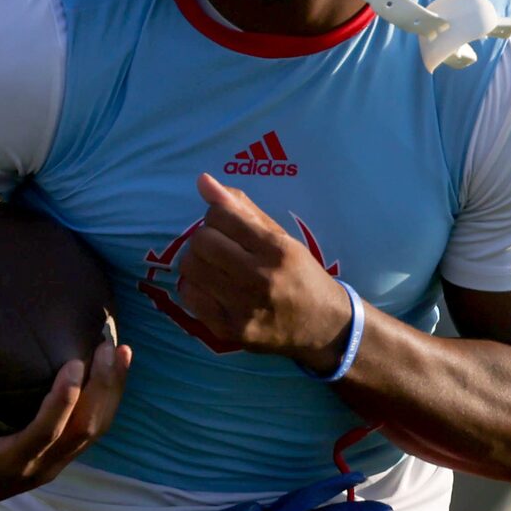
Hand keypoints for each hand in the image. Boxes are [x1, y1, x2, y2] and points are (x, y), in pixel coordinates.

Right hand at [0, 340, 129, 510]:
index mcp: (12, 461)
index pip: (48, 430)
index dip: (65, 399)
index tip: (75, 362)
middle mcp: (41, 467)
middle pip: (86, 430)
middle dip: (103, 388)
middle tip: (109, 347)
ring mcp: (54, 464)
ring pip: (96, 431)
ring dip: (111, 392)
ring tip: (122, 353)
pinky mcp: (59, 457)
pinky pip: (91, 430)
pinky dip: (104, 400)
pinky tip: (109, 372)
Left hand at [174, 174, 356, 368]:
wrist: (322, 326)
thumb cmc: (300, 275)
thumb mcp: (282, 237)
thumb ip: (242, 208)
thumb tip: (202, 181)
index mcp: (277, 250)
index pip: (220, 216)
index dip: (217, 216)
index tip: (228, 227)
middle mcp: (259, 279)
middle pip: (201, 241)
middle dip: (206, 238)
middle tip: (220, 248)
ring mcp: (242, 308)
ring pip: (190, 267)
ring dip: (197, 261)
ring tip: (215, 266)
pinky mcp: (228, 330)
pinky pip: (188, 297)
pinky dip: (194, 286)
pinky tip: (212, 287)